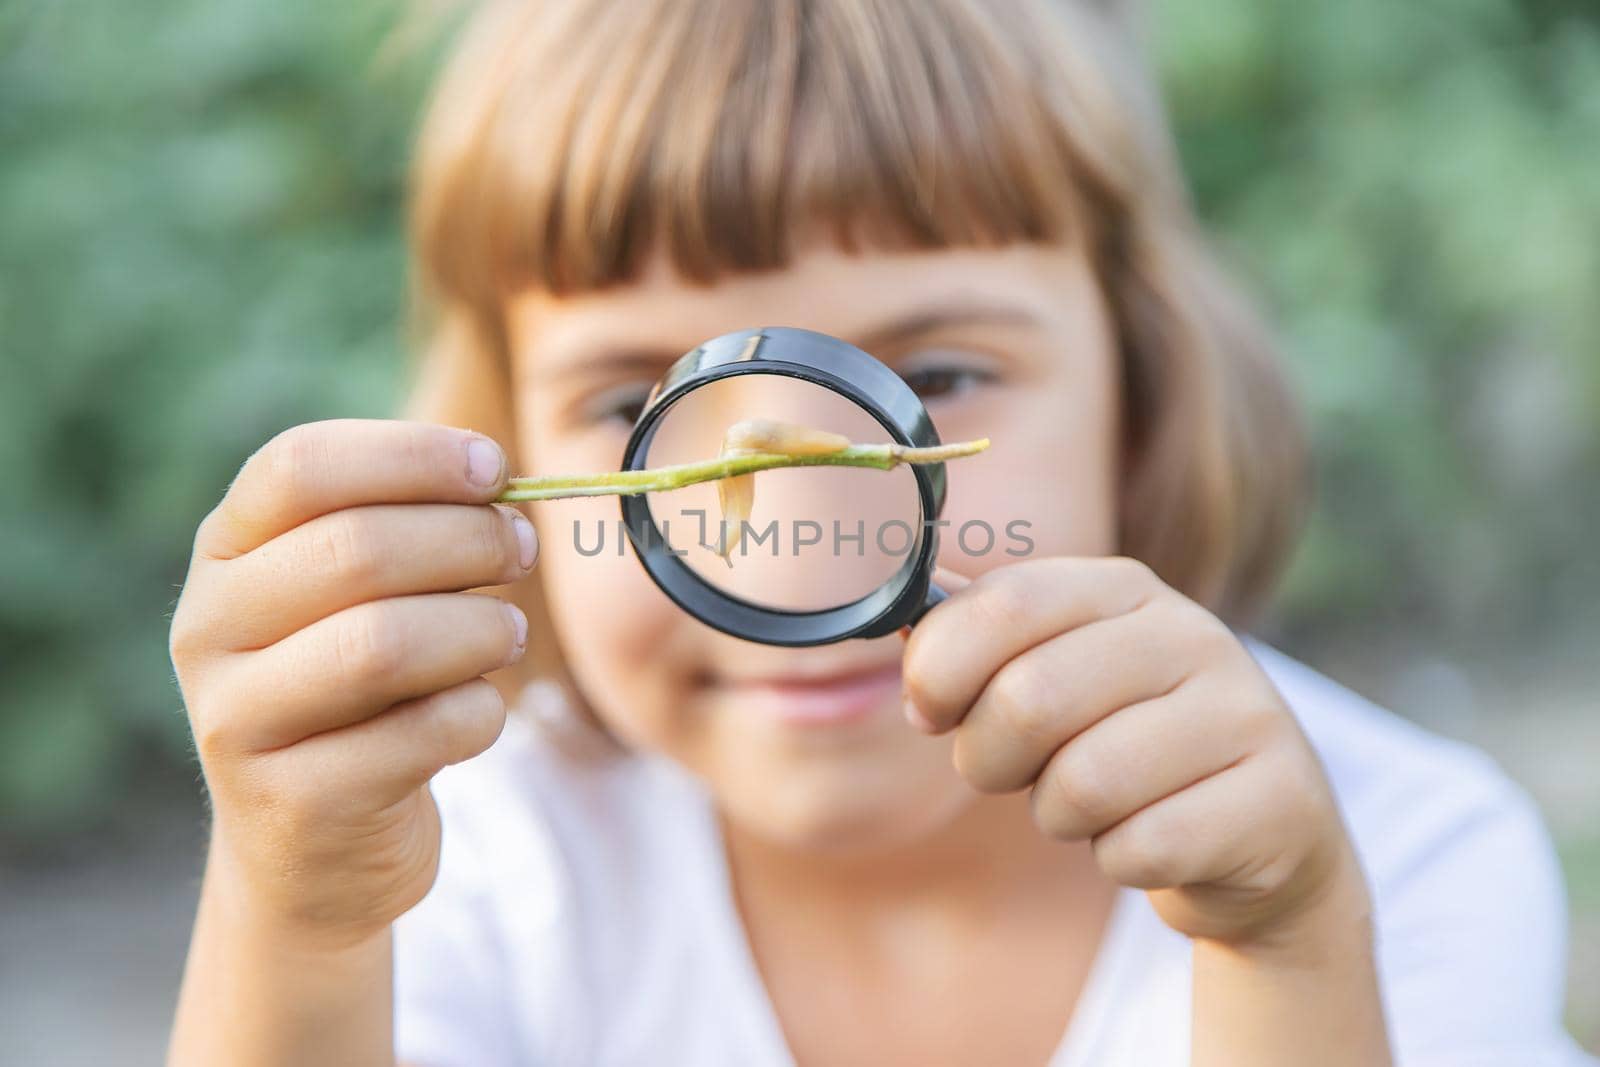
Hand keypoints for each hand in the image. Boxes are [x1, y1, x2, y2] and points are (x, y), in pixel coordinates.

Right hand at [168, 419, 536, 947]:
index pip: (299, 467)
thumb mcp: (361, 596)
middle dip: (468, 540)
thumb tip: (494, 479)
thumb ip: (408, 526)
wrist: (316, 848)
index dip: (410, 456)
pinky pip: (422, 732)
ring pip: (385, 643)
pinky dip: (478, 712)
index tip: (493, 468)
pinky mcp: (294, 804)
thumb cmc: (360, 689)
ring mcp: (238, 722)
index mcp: (225, 553)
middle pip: (354, 549)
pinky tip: (477, 712)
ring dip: (479, 629)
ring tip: (507, 634)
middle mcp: (208, 630)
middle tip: (521, 550)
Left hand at [902, 557, 1368, 949]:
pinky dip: (1120, 859)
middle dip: (988, 758)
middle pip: (1029, 699)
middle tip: (1007, 772)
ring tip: (1091, 804)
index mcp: (1124, 589)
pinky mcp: (1275, 803)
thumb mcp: (1053, 671)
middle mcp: (1192, 635)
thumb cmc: (1121, 744)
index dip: (940, 666)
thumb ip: (977, 636)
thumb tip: (888, 608)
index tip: (927, 710)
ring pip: (1082, 785)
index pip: (1006, 603)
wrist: (1259, 831)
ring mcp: (1245, 714)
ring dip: (1060, 814)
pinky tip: (1151, 840)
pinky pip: (1140, 849)